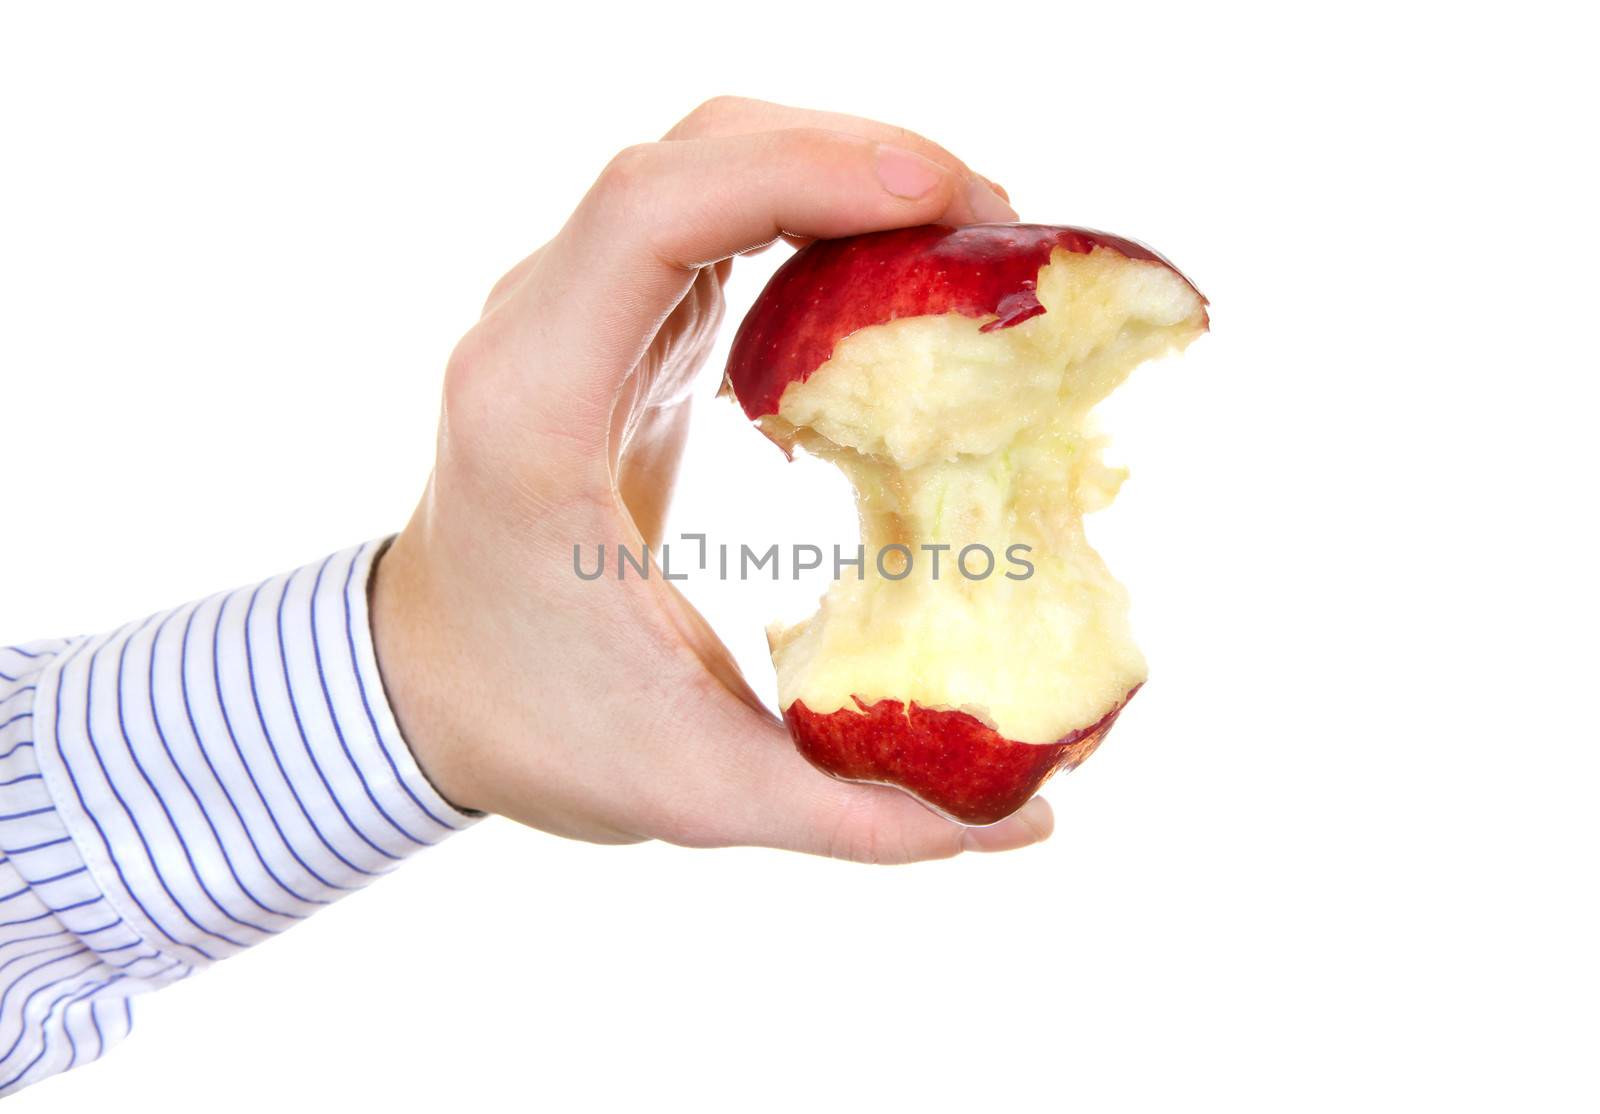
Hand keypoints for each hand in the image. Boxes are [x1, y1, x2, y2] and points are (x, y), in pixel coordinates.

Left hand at [370, 97, 1050, 861]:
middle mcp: (535, 327)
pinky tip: (895, 264)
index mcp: (534, 407)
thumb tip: (1031, 825)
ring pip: (703, 163)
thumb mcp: (691, 791)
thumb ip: (858, 816)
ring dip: (839, 167)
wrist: (421, 690)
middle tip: (1000, 228)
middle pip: (692, 154)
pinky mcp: (610, 326)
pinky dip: (811, 208)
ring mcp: (567, 312)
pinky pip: (710, 218)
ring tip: (967, 237)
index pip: (651, 214)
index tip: (947, 202)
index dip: (807, 171)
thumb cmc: (534, 730)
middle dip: (857, 155)